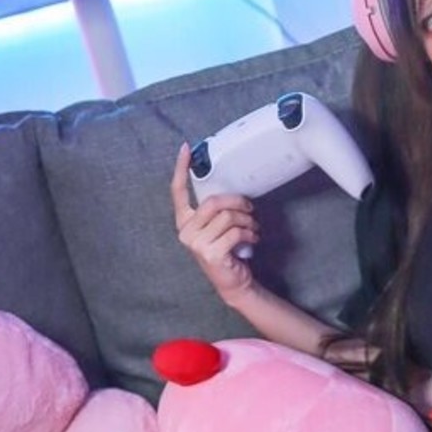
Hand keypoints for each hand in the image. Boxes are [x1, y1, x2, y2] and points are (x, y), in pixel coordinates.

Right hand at [170, 142, 258, 304]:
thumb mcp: (217, 228)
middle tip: (250, 209)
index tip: (187, 149)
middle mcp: (185, 232)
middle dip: (236, 202)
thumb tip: (231, 190)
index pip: (178, 191)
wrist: (232, 282)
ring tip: (253, 228)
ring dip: (247, 221)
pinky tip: (253, 239)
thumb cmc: (227, 251)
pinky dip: (249, 234)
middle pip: (212, 202)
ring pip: (227, 217)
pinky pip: (235, 233)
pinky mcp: (210, 254)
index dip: (181, 169)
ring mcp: (196, 244)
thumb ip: (215, 211)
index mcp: (184, 221)